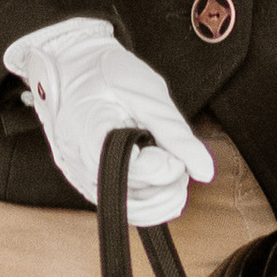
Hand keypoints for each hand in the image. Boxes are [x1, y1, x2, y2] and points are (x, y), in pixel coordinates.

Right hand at [2, 19, 216, 226]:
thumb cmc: (106, 72)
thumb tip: (205, 172)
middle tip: (175, 153)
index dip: (165, 165)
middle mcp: (79, 165)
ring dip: (162, 194)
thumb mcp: (148, 94)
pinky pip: (121, 205)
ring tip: (169, 162)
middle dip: (168, 181)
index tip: (171, 147)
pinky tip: (160, 178)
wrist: (71, 66)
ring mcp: (80, 177)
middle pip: (135, 198)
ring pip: (131, 210)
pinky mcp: (87, 182)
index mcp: (89, 136)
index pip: (136, 173)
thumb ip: (177, 135)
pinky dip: (149, 198)